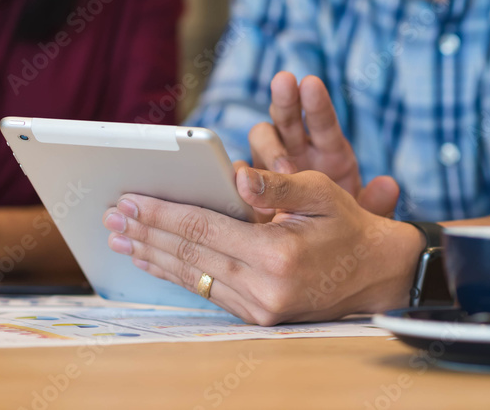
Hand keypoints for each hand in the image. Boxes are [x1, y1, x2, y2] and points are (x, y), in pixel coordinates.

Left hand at [102, 168, 424, 324]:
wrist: (377, 275)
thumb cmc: (347, 225)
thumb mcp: (321, 192)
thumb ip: (275, 183)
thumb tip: (234, 173)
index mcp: (277, 253)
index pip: (203, 230)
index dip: (162, 213)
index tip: (130, 200)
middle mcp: (264, 287)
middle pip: (189, 255)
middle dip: (146, 233)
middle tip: (112, 217)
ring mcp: (260, 308)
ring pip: (192, 277)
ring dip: (153, 255)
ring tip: (121, 239)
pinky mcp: (258, 316)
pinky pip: (207, 291)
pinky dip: (177, 272)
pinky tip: (155, 259)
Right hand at [248, 72, 398, 216]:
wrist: (315, 250)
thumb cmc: (343, 229)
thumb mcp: (363, 220)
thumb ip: (375, 205)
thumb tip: (390, 186)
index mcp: (330, 153)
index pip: (324, 122)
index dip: (318, 103)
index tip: (311, 83)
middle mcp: (298, 150)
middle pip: (288, 116)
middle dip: (286, 98)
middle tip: (284, 83)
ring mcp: (271, 164)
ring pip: (262, 137)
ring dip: (268, 144)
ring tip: (282, 168)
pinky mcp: (250, 184)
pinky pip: (240, 170)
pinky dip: (240, 172)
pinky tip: (244, 182)